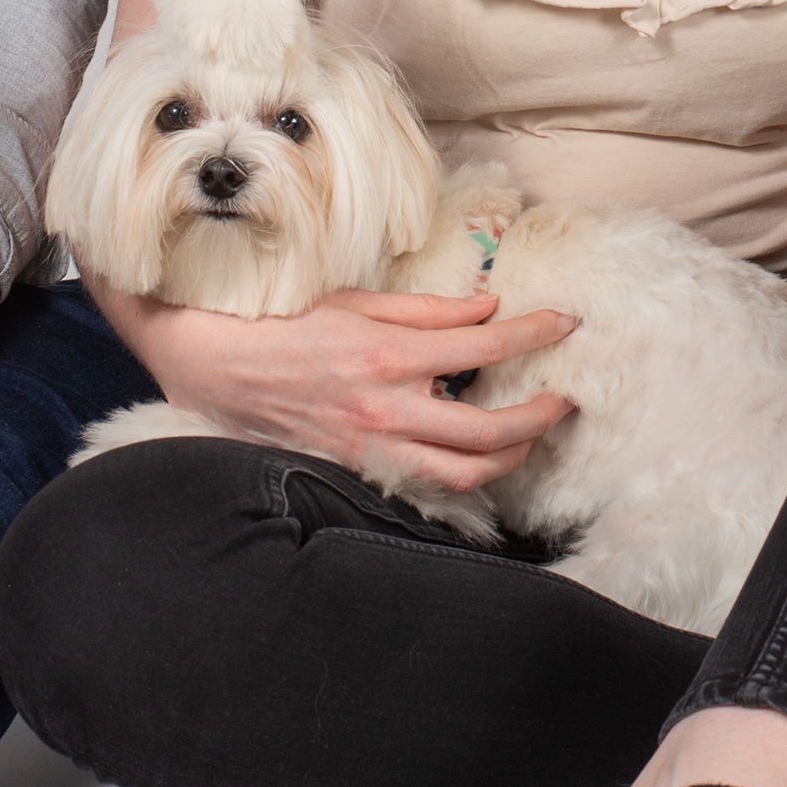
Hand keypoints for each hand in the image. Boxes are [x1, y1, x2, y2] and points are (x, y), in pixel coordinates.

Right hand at [109, 284, 582, 496]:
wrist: (220, 369)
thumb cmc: (288, 326)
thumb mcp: (358, 301)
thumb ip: (428, 310)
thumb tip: (488, 307)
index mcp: (388, 353)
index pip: (485, 347)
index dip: (535, 334)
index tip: (565, 323)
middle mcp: (386, 406)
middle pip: (488, 430)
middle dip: (539, 416)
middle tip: (564, 401)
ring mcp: (373, 446)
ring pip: (463, 473)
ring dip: (509, 458)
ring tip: (531, 436)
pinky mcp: (360, 468)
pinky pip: (425, 485)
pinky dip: (462, 476)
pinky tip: (480, 460)